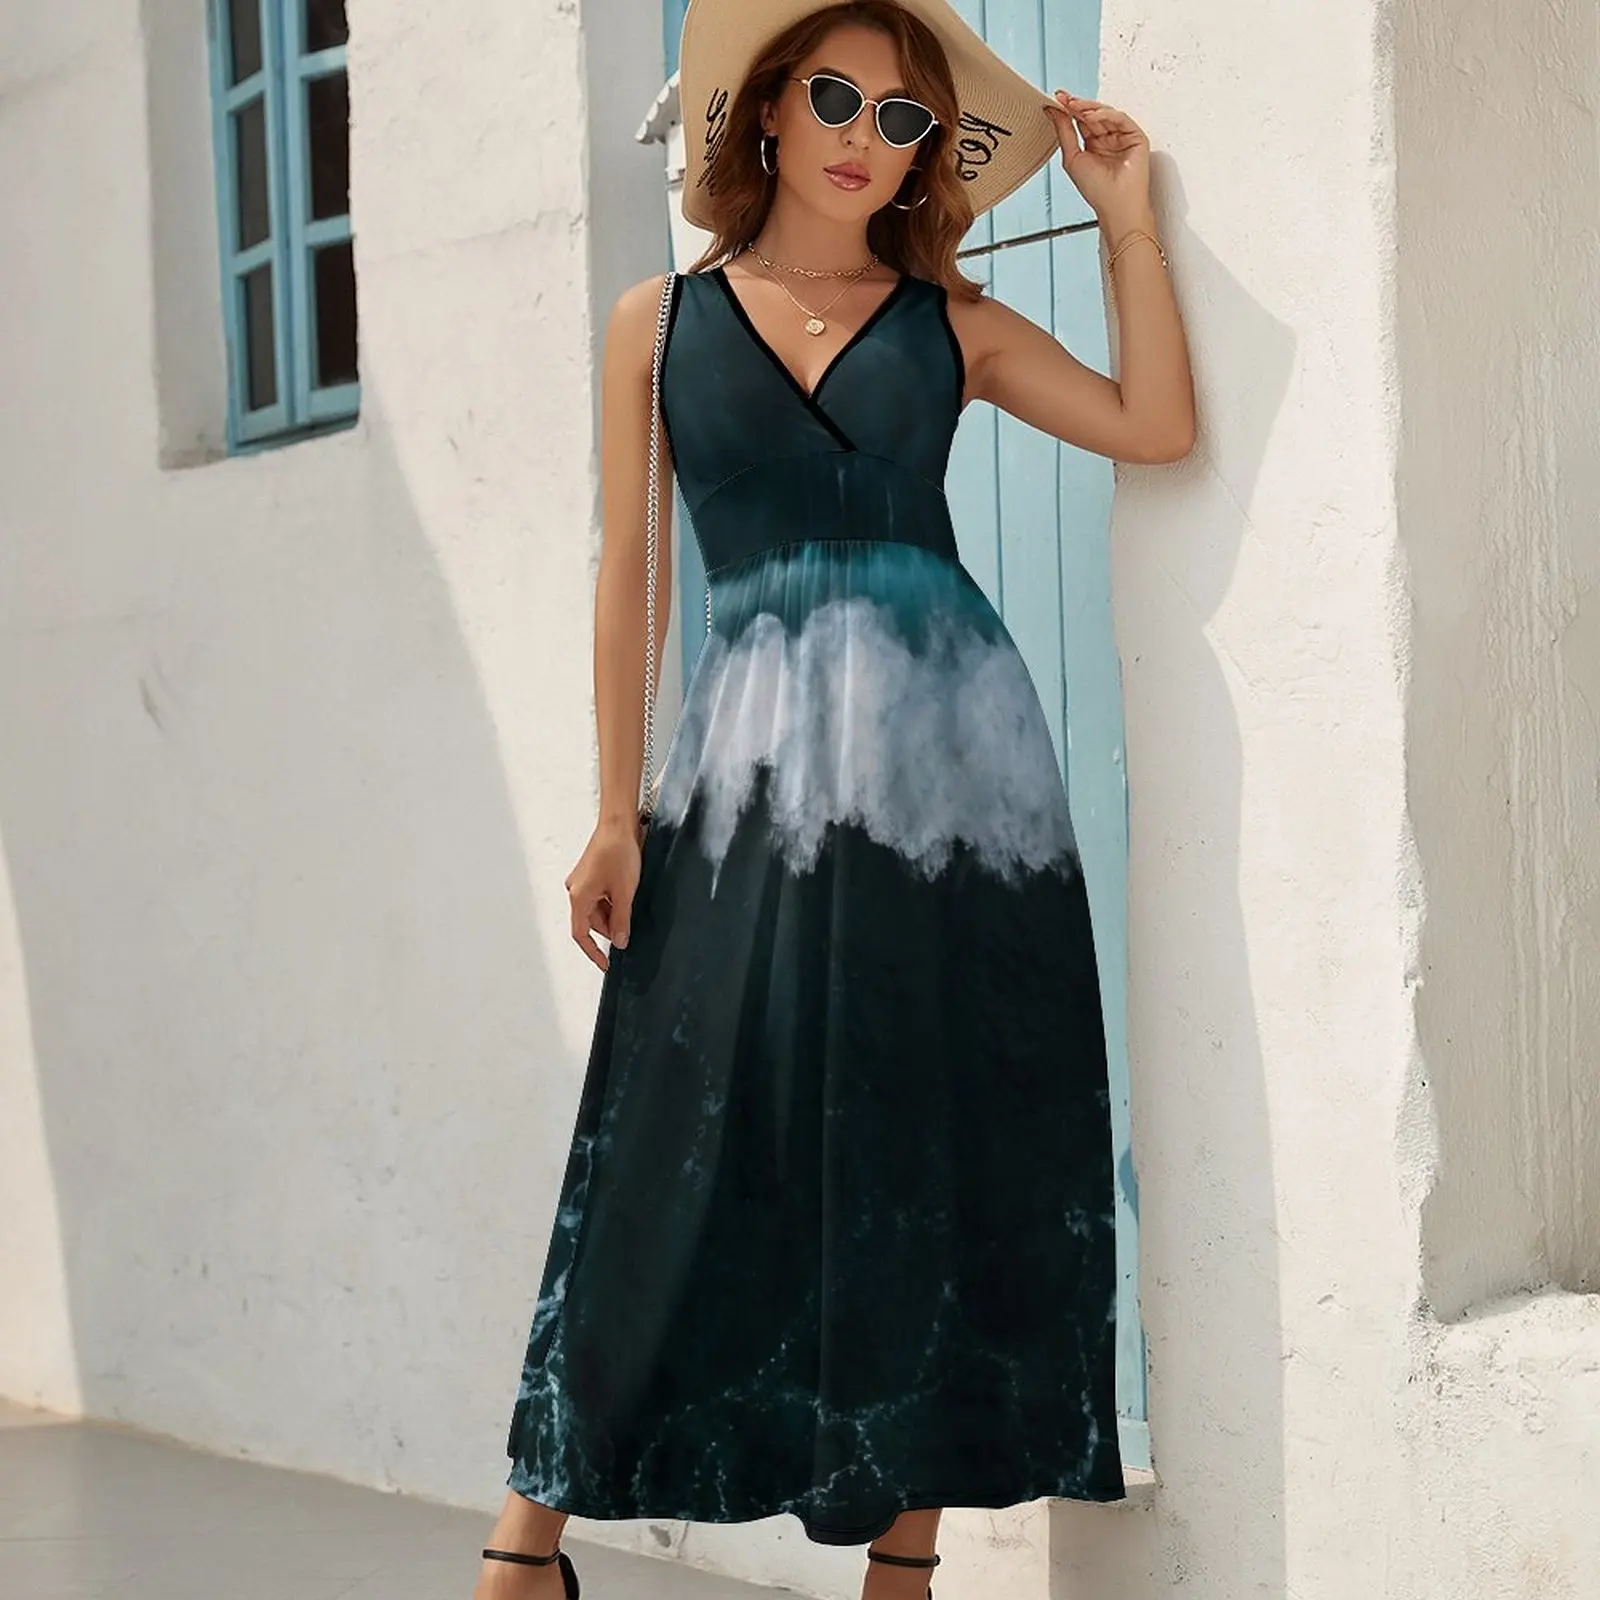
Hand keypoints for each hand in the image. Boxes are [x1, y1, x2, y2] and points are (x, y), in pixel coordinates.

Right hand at [564, 816, 642, 971]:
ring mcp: (582, 881)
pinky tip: (626, 895)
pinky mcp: (590, 874)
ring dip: (613, 913)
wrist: (618, 824)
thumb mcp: (625, 892)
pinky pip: (599, 896)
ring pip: (597, 909)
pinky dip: (612, 901)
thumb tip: (620, 942)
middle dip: (610, 928)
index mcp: (578, 897)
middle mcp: (575, 890)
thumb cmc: (619, 853)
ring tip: (631, 903)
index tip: (606, 964)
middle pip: (591, 921)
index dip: (593, 952)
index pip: (581, 934)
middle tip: (631, 928)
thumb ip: (621, 920)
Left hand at [1043, 90, 1152, 230]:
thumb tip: (1053, 110)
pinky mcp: (1135, 136)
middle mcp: (1107, 139)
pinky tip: (1090, 116)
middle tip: (1064, 99)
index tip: (1056, 99)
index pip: (1081, 121)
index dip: (1069, 110)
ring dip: (1088, 108)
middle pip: (1092, 114)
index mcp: (1093, 145)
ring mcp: (1122, 137)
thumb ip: (1064, 132)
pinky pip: (1120, 118)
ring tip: (1074, 106)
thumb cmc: (1097, 190)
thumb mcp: (1072, 157)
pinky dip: (1104, 115)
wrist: (1116, 204)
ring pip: (1105, 113)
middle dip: (1077, 105)